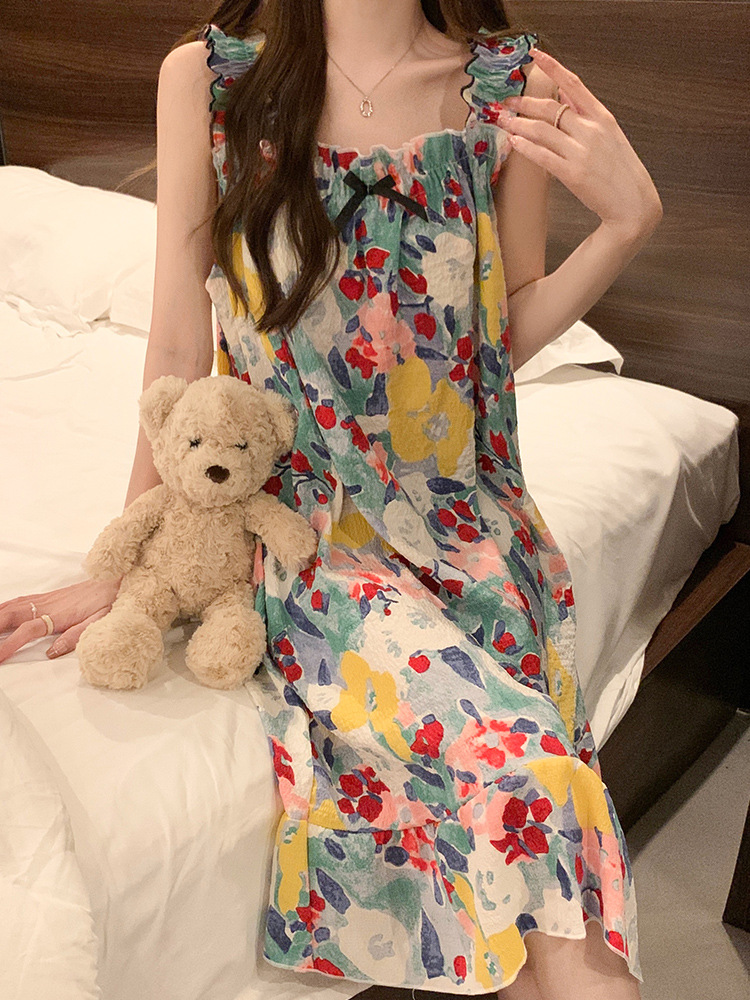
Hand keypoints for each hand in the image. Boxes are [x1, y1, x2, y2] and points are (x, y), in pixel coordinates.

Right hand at [0, 577, 121, 664]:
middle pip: (11, 615)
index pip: (27, 631)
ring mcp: (46, 599)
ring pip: (11, 607)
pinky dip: (3, 607)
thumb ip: (75, 637)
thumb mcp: (99, 622)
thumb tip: (51, 653)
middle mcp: (48, 605)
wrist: (115, 579)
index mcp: (59, 615)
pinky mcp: (47, 596)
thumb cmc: (109, 601)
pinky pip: (19, 601)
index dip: (9, 645)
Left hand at [498, 49, 662, 237]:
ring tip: (503, 122)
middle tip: (505, 103)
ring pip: (542, 130)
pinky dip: (526, 147)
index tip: (535, 55)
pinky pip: (543, 156)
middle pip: (550, 107)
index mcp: (602, 117)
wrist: (632, 203)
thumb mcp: (609, 134)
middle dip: (524, 103)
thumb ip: (586, 114)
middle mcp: (591, 130)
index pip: (574, 84)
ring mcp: (582, 152)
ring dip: (518, 124)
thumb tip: (563, 95)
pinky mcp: (572, 174)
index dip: (553, 67)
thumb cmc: (619, 170)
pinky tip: (514, 142)